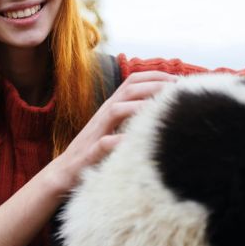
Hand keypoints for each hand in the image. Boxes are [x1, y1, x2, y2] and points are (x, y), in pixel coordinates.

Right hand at [46, 71, 176, 193]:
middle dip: (155, 86)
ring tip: (162, 108)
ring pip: (117, 110)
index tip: (179, 79)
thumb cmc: (97, 149)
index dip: (156, 75)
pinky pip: (105, 144)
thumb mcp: (116, 127)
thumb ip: (134, 114)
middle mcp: (105, 114)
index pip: (133, 81)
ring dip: (140, 106)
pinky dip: (120, 140)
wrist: (65, 170)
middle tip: (178, 90)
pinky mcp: (91, 153)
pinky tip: (135, 141)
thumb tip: (163, 106)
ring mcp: (97, 132)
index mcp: (112, 106)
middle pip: (129, 90)